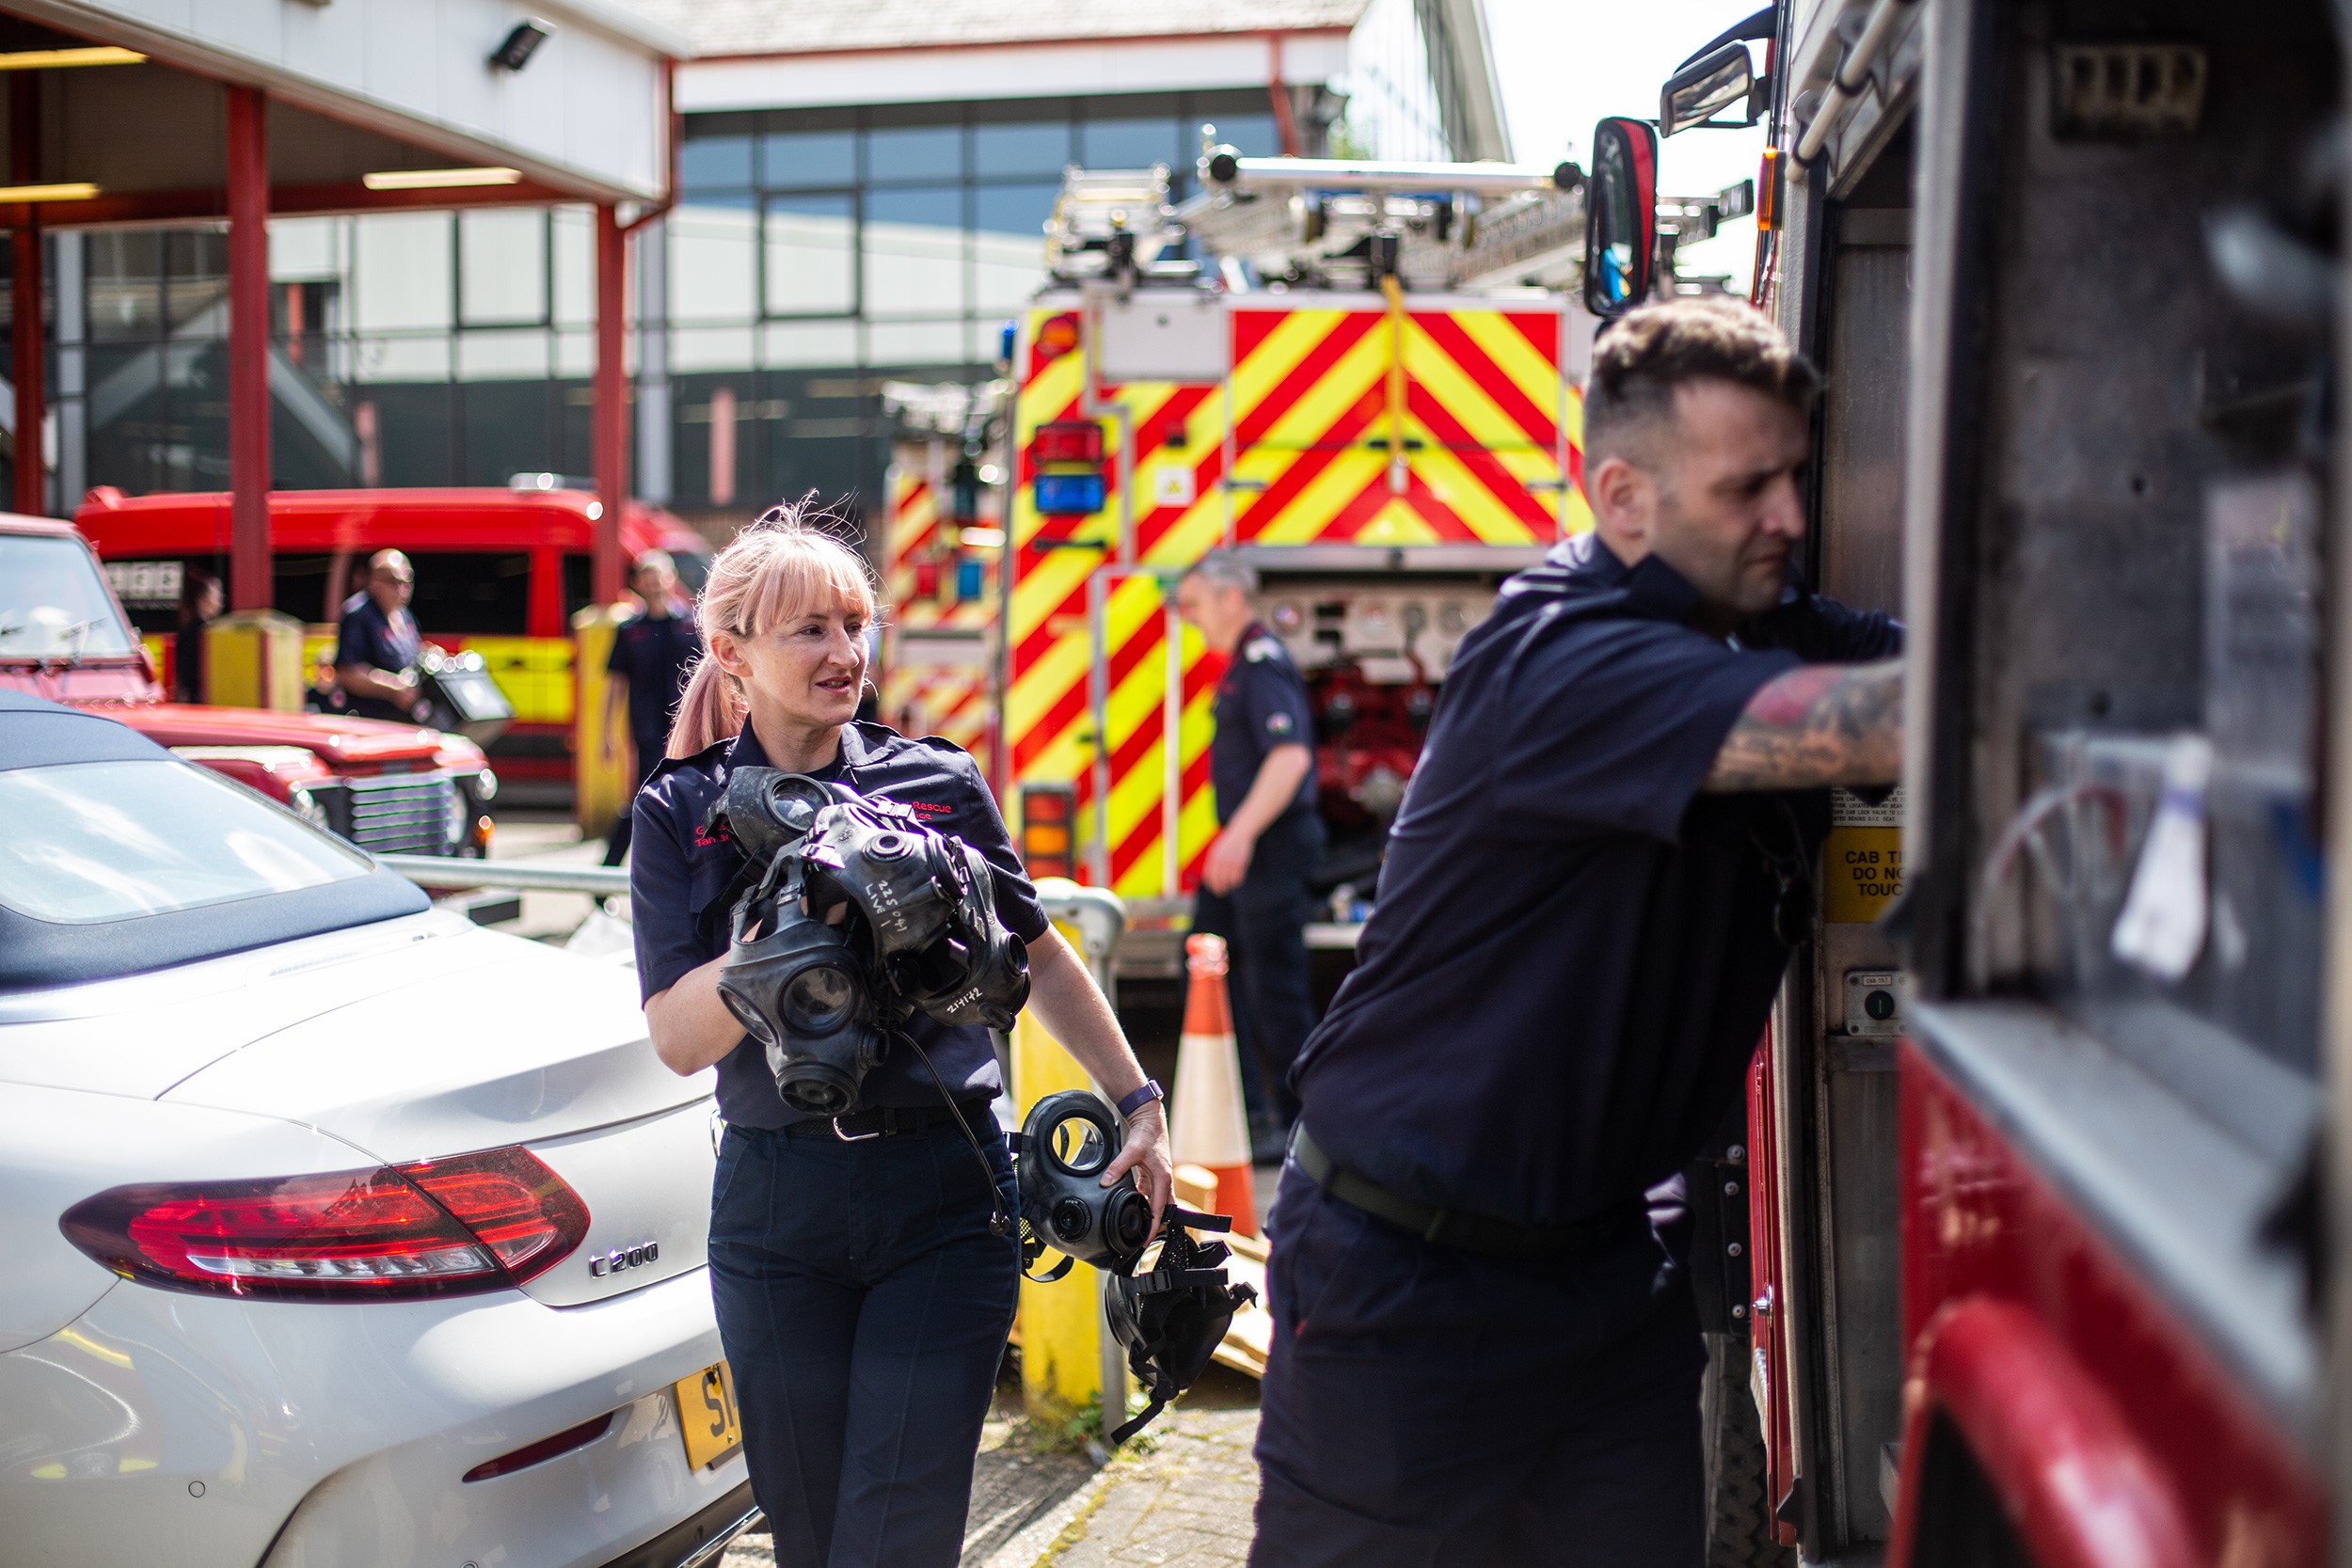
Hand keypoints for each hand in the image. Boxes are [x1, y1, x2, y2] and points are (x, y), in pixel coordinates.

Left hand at [1102, 1102, 1173, 1233]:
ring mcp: (1160, 1180)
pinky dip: (1144, 1204)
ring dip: (1149, 1217)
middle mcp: (1164, 1182)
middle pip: (1163, 1211)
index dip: (1153, 1227)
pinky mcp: (1153, 1177)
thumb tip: (1105, 1182)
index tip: (1146, 1241)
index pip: (1159, 1210)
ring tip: (1137, 1230)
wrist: (1150, 1121)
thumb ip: (1117, 1168)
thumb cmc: (1147, 1135)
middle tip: (1142, 1242)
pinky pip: (1150, 1195)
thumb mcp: (1131, 1151)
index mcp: (1163, 1179)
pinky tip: (1133, 1208)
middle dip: (1154, 1227)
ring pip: (1157, 1205)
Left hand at [1202, 828, 1254, 894]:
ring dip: (1228, 886)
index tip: (1212, 889)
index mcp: (1213, 857)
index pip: (1209, 875)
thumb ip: (1212, 861)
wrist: (1240, 832)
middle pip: (1218, 880)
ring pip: (1228, 880)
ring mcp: (1231, 862)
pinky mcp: (1241, 863)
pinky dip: (1237, 881)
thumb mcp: (1216, 849)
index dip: (1210, 884)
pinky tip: (1237, 882)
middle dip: (1219, 888)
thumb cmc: (1227, 842)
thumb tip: (1209, 875)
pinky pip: (1238, 876)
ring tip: (1229, 888)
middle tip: (1220, 893)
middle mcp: (1221, 860)